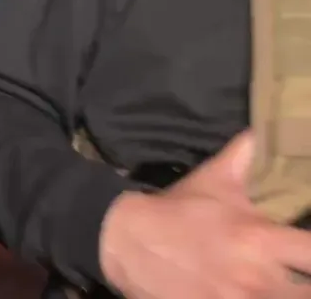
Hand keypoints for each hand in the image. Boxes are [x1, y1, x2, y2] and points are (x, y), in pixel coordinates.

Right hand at [99, 130, 310, 298]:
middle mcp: (257, 277)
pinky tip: (242, 294)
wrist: (123, 240)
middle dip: (305, 285)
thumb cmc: (173, 210)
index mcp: (261, 238)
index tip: (309, 254)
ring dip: (284, 295)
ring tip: (276, 288)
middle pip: (308, 293)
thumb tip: (257, 134)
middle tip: (298, 278)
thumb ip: (241, 159)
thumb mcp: (210, 180)